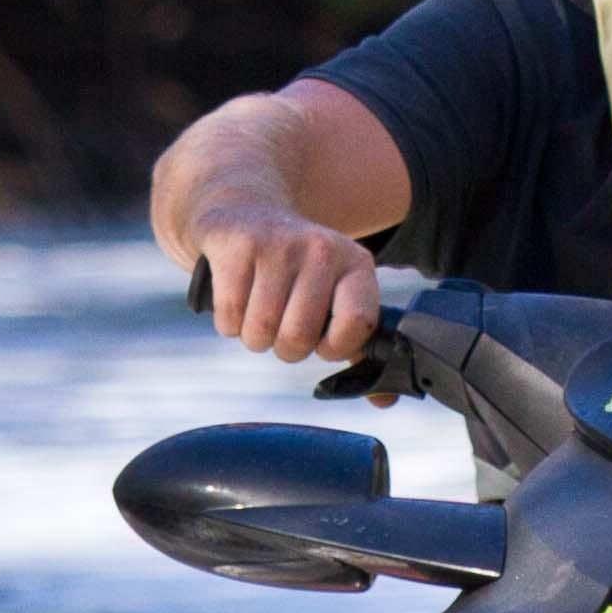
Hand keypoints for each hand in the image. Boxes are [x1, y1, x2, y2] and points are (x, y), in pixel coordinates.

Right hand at [193, 204, 384, 364]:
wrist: (246, 211)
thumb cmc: (297, 271)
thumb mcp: (336, 294)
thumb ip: (358, 347)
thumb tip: (383, 401)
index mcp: (357, 264)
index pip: (357, 325)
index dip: (334, 348)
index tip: (322, 342)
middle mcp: (322, 249)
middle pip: (299, 337)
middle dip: (286, 349)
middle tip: (283, 329)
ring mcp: (279, 245)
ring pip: (260, 332)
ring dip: (255, 338)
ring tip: (260, 313)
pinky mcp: (237, 246)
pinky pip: (229, 318)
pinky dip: (228, 325)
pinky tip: (237, 301)